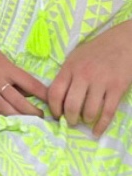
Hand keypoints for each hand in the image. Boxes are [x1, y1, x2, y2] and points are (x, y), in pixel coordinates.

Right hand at [0, 10, 46, 117]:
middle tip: (43, 119)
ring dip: (18, 118)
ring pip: (4, 109)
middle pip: (19, 101)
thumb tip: (25, 90)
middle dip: (34, 112)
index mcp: (5, 67)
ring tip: (28, 124)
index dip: (44, 95)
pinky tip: (3, 123)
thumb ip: (11, 72)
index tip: (54, 104)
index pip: (31, 84)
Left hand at [48, 21, 131, 136]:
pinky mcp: (117, 89)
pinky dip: (101, 126)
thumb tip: (56, 97)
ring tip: (84, 121)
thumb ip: (66, 75)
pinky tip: (97, 132)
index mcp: (69, 68)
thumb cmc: (96, 51)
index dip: (54, 108)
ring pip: (90, 111)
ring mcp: (101, 83)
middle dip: (69, 118)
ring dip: (86, 120)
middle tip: (71, 122)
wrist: (122, 43)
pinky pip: (108, 112)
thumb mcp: (75, 58)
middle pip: (71, 105)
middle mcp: (83, 76)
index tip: (56, 115)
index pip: (55, 92)